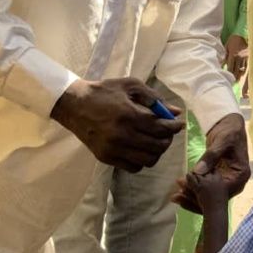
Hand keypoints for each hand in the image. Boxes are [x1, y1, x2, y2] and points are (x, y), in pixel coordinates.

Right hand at [51, 78, 183, 172]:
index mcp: (128, 115)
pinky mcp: (106, 158)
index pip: (161, 128)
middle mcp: (121, 135)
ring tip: (155, 140)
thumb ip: (154, 98)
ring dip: (157, 151)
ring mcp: (113, 149)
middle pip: (157, 146)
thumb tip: (175, 111)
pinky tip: (141, 148)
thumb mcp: (130, 86)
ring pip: (148, 160)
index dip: (174, 127)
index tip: (179, 123)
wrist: (74, 105)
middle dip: (168, 139)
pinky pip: (134, 167)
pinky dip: (142, 160)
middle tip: (167, 132)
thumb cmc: (104, 92)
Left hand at [173, 113, 249, 212]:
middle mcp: (235, 183)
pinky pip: (207, 190)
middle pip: (216, 198)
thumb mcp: (222, 141)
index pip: (222, 191)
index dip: (205, 193)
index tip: (188, 188)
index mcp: (240, 175)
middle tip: (177, 194)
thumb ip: (211, 156)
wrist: (229, 125)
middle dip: (196, 198)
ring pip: (210, 196)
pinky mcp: (219, 180)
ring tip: (176, 196)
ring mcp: (227, 182)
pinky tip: (181, 191)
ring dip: (193, 196)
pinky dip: (195, 190)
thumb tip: (197, 171)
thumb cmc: (229, 131)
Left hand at [224, 34, 248, 80]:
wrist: (242, 34)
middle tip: (231, 83)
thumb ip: (225, 57)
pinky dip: (243, 70)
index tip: (227, 79)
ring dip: (239, 75)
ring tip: (236, 81)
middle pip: (236, 70)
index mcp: (233, 54)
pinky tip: (241, 74)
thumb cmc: (232, 41)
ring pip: (242, 69)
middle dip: (234, 77)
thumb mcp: (226, 47)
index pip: (230, 67)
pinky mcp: (250, 57)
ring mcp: (245, 57)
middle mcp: (239, 57)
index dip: (229, 74)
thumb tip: (221, 65)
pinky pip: (247, 66)